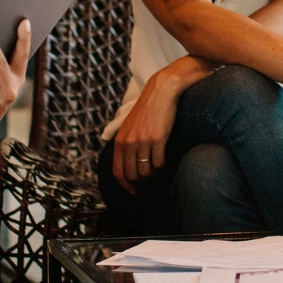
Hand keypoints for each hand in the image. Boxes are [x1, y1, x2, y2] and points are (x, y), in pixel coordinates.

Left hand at [113, 57, 213, 192]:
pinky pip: (159, 163)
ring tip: (157, 162)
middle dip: (142, 178)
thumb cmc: (148, 110)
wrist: (162, 91)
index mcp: (120, 140)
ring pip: (146, 171)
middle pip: (132, 175)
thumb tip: (127, 166)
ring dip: (153, 171)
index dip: (124, 185)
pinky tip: (164, 155)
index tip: (133, 191)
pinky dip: (162, 164)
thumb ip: (126, 144)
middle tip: (150, 172)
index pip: (117, 171)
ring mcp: (142, 141)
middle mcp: (128, 142)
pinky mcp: (157, 139)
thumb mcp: (130, 126)